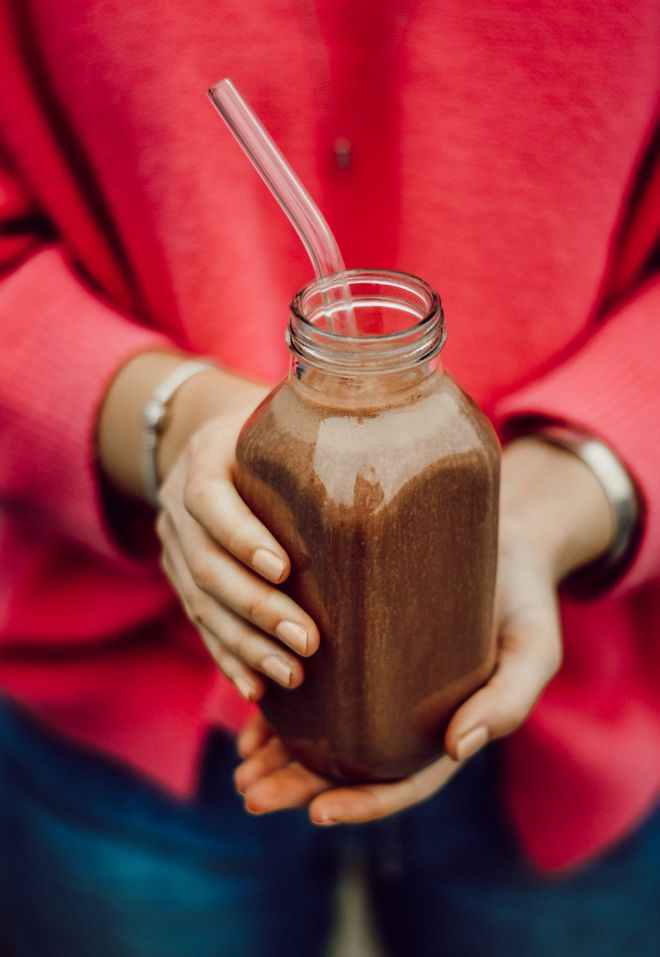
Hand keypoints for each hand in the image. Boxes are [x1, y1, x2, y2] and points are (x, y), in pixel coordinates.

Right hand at [153, 365, 319, 701]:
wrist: (210, 443)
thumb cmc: (271, 435)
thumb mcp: (283, 421)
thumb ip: (322, 434)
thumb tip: (403, 453)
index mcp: (204, 461)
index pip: (211, 501)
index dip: (243, 537)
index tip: (285, 569)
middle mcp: (179, 510)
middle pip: (208, 566)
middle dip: (258, 609)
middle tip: (308, 641)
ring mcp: (176, 549)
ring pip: (202, 606)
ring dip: (247, 646)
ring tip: (291, 674)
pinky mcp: (181, 581)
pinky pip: (200, 627)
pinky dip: (229, 659)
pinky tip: (256, 691)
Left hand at [233, 437, 613, 823]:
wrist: (504, 537)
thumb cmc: (524, 596)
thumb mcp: (532, 648)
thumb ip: (508, 699)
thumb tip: (459, 749)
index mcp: (446, 727)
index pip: (403, 780)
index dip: (364, 801)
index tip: (319, 813)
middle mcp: (404, 712)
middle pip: (349, 763)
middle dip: (298, 785)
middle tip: (252, 795)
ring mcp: (376, 680)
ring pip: (322, 729)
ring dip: (278, 756)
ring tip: (240, 771)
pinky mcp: (354, 638)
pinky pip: (311, 680)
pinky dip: (279, 704)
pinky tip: (249, 718)